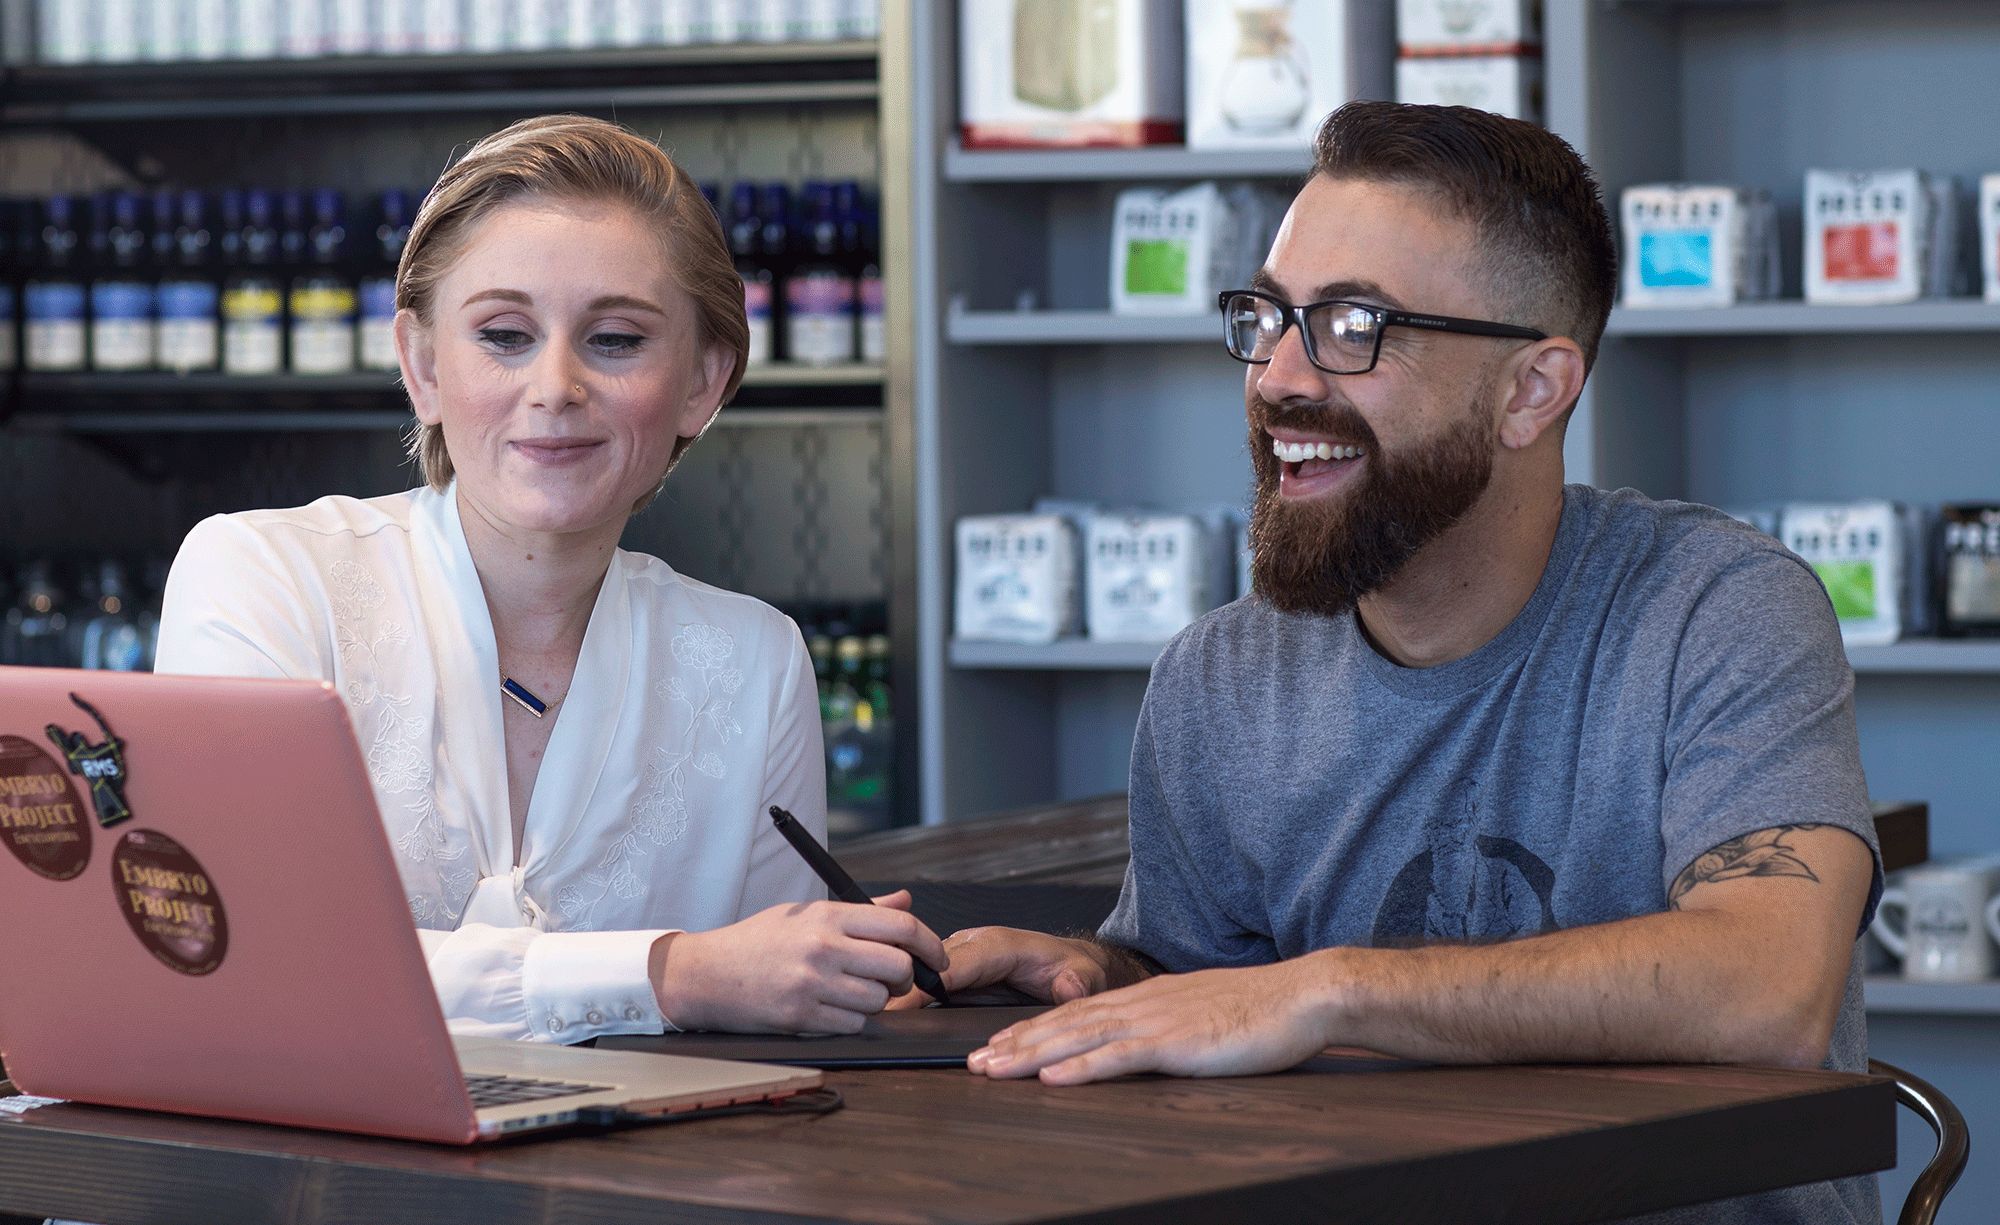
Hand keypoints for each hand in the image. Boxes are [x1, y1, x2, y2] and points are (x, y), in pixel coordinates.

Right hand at [652, 890, 947, 1033]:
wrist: (706, 974)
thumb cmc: (758, 940)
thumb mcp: (806, 912)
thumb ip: (862, 910)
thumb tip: (905, 902)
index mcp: (828, 916)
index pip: (902, 927)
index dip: (931, 944)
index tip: (937, 957)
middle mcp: (823, 948)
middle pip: (898, 967)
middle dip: (906, 978)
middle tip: (895, 979)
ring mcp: (812, 985)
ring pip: (879, 1001)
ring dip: (876, 1001)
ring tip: (853, 991)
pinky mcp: (801, 1018)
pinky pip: (853, 1024)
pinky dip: (852, 1020)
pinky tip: (832, 1007)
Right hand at [885, 925, 1108, 1009]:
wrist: (1072, 966)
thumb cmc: (1073, 968)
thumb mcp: (1084, 976)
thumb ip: (1077, 983)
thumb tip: (1069, 988)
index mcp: (999, 945)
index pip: (959, 962)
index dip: (931, 980)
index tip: (905, 998)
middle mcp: (974, 947)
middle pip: (929, 965)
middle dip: (901, 984)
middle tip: (872, 1008)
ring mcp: (961, 960)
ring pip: (921, 971)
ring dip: (897, 988)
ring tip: (869, 1011)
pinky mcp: (954, 975)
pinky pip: (925, 982)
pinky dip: (905, 995)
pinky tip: (886, 1012)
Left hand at [967, 960, 1328, 1084]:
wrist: (1304, 996)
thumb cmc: (1262, 1011)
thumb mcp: (1203, 1014)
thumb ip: (1169, 1026)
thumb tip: (1146, 1044)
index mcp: (1148, 998)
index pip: (1077, 1014)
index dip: (1034, 1030)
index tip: (999, 1046)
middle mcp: (1143, 1004)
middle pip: (1066, 1024)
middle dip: (1016, 1044)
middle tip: (974, 1062)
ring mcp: (1158, 1022)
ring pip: (1080, 1038)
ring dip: (1032, 1055)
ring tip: (993, 1069)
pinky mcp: (1178, 1044)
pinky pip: (1120, 1057)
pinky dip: (1081, 1067)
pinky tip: (1052, 1078)